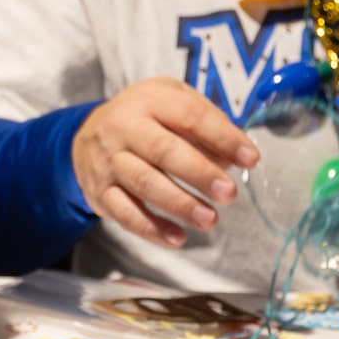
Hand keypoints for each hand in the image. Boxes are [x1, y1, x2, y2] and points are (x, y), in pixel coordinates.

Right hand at [70, 79, 260, 248]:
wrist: (88, 134)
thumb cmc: (144, 118)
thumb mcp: (172, 102)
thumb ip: (205, 122)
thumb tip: (231, 158)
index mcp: (149, 100)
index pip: (190, 116)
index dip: (223, 137)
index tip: (250, 158)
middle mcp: (124, 128)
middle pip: (164, 151)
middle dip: (200, 174)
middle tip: (229, 193)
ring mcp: (109, 161)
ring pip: (145, 183)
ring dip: (180, 205)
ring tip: (210, 219)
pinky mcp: (100, 192)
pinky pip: (125, 213)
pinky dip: (152, 229)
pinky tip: (177, 238)